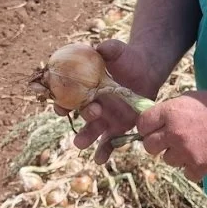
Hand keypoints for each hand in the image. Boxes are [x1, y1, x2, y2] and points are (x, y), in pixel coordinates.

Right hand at [55, 39, 160, 164]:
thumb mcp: (118, 50)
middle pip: (80, 115)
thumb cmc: (127, 58)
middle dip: (81, 117)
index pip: (67, 98)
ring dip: (85, 138)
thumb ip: (108, 48)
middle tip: (94, 113)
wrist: (145, 70)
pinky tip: (100, 160)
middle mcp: (91, 104)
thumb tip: (98, 47)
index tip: (61, 107)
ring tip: (80, 144)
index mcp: (85, 87)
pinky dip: (103, 151)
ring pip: (90, 131)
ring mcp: (104, 118)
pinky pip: (109, 142)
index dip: (61, 103)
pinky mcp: (117, 127)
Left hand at [136, 91, 206, 181]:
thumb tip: (149, 122)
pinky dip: (192, 167)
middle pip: (148, 146)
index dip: (146, 127)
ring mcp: (185, 151)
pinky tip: (200, 155)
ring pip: (167, 160)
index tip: (153, 129)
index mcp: (169, 112)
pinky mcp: (197, 166)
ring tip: (191, 146)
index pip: (141, 124)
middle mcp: (174, 133)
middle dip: (157, 144)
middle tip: (170, 141)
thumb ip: (167, 111)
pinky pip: (185, 172)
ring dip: (176, 155)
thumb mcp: (186, 99)